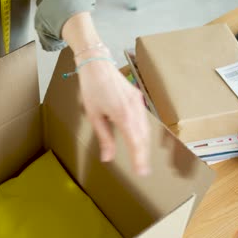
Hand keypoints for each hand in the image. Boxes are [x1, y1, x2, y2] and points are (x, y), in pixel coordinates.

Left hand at [77, 58, 150, 175]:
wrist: (97, 64)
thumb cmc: (91, 88)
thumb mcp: (94, 115)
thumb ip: (104, 138)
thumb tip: (108, 157)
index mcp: (123, 115)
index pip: (135, 143)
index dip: (139, 159)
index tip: (142, 173)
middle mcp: (135, 109)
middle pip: (143, 137)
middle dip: (143, 155)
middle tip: (143, 170)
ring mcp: (138, 102)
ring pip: (145, 129)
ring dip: (144, 144)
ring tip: (141, 158)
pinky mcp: (138, 97)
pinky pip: (143, 119)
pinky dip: (143, 131)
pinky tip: (139, 138)